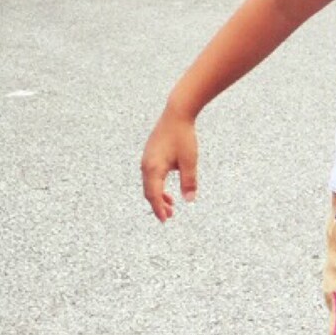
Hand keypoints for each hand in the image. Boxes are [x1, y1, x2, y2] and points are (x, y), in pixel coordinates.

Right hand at [141, 106, 198, 222]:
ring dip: (158, 196)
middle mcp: (146, 165)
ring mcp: (146, 160)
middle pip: (149, 192)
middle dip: (158, 205)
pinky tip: (167, 190)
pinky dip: (157, 186)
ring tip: (171, 206)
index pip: (153, 195)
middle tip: (169, 216)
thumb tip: (189, 199)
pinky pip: (151, 176)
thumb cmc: (183, 137)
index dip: (158, 209)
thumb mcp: (189, 161)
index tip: (165, 220)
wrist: (176, 114)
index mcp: (153, 168)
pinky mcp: (150, 155)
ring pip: (149, 184)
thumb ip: (189, 181)